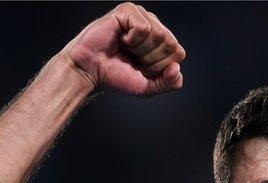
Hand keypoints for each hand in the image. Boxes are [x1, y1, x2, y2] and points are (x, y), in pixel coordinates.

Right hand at [64, 2, 185, 96]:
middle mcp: (154, 26)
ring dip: (140, 49)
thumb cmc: (114, 76)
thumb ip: (168, 83)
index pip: (178, 54)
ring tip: (125, 48)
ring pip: (160, 35)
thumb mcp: (147, 87)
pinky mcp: (128, 10)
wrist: (89, 71)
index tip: (141, 68)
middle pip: (171, 44)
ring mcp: (142, 16)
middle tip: (131, 58)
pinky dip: (132, 40)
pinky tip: (120, 39)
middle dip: (151, 59)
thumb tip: (176, 69)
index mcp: (161, 43)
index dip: (160, 67)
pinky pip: (144, 28)